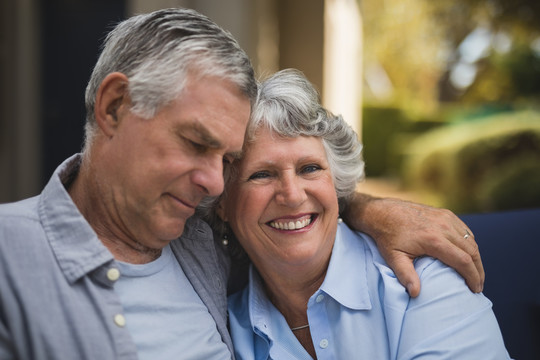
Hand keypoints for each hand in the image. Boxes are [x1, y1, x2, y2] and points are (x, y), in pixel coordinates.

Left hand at [342, 193, 483, 296]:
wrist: (382, 212)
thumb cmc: (387, 236)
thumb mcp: (393, 257)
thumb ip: (406, 275)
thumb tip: (415, 294)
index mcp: (433, 239)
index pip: (463, 261)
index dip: (473, 277)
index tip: (475, 289)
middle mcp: (443, 226)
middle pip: (472, 251)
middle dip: (478, 270)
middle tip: (478, 285)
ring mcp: (446, 217)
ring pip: (471, 240)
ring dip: (476, 257)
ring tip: (474, 273)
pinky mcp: (445, 213)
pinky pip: (464, 230)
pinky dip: (470, 243)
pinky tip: (467, 254)